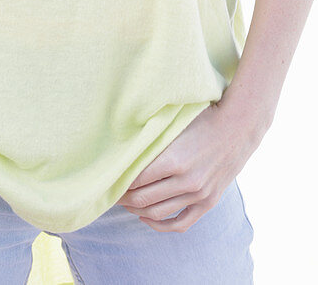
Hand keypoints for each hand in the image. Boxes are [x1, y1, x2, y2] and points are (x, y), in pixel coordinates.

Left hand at [115, 101, 259, 232]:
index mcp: (174, 159)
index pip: (136, 179)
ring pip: (158, 212)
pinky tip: (147, 218)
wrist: (237, 128)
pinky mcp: (208, 202)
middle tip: (112, 193)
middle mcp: (186, 181)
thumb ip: (152, 139)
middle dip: (123, 198)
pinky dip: (161, 225)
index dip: (119, 182)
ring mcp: (198, 194)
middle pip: (143, 198)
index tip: (109, 180)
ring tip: (126, 204)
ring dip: (137, 211)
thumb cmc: (202, 120)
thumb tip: (124, 147)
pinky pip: (181, 223)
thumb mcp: (174, 126)